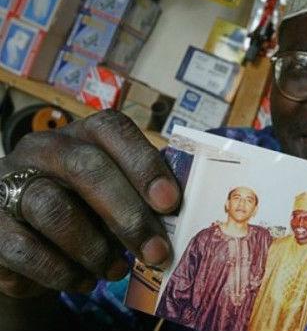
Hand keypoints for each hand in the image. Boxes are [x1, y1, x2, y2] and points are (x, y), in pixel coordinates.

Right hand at [0, 110, 179, 298]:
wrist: (29, 240)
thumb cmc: (85, 210)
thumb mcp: (115, 192)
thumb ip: (143, 192)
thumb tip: (185, 204)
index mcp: (82, 135)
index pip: (112, 129)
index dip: (143, 163)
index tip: (170, 202)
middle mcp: (43, 150)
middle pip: (86, 169)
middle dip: (128, 215)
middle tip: (156, 252)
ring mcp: (11, 183)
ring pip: (54, 210)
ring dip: (94, 249)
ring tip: (117, 270)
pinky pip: (26, 250)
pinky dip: (61, 272)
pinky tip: (83, 281)